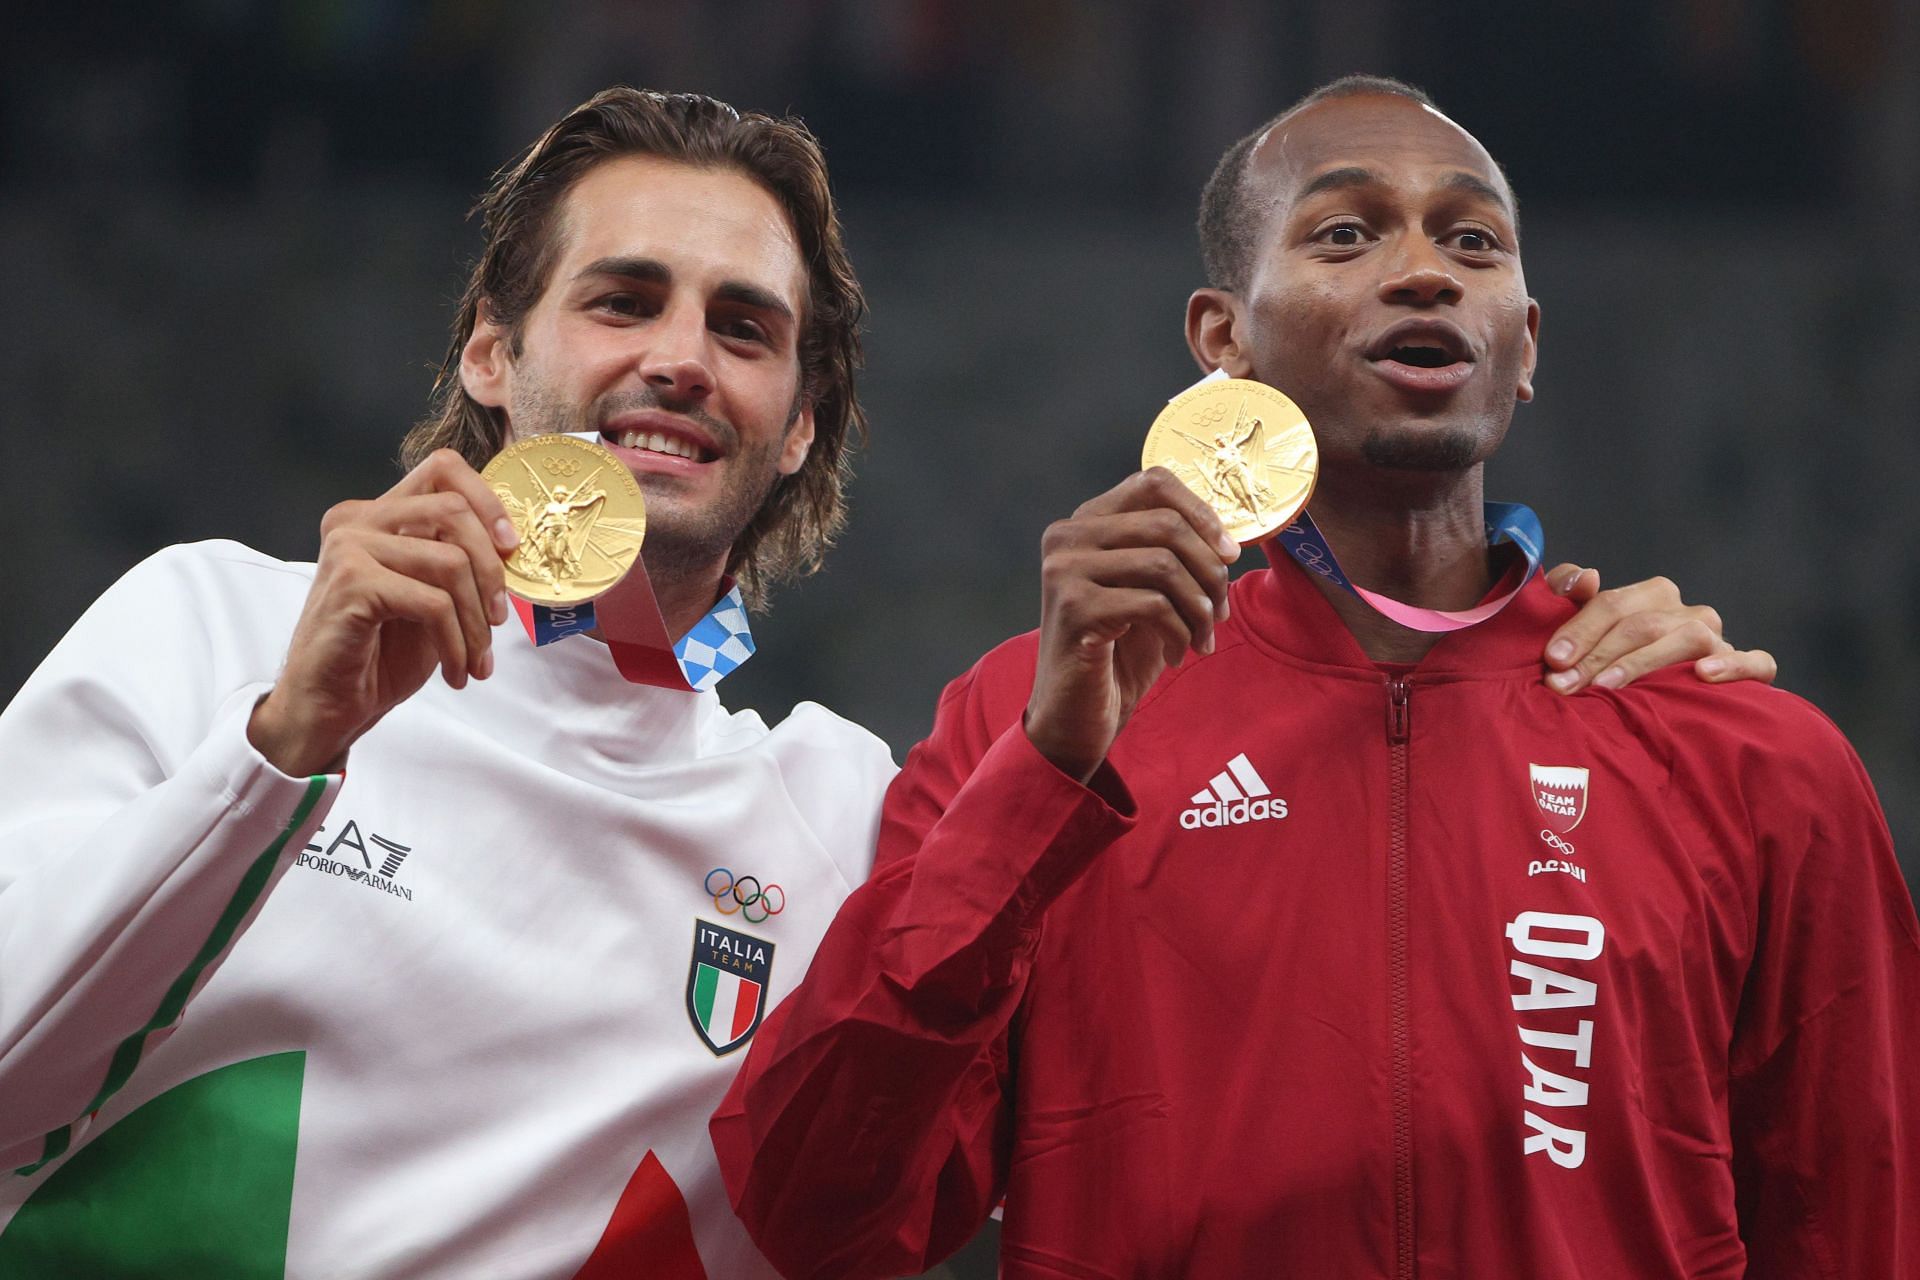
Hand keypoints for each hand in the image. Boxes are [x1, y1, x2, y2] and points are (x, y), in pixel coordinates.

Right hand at [248, 449, 519, 774]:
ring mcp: (349, 547)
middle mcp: (358, 519)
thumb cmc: (382, 654)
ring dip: (475, 621)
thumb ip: (460, 561)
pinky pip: (433, 603)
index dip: (489, 501)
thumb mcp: (432, 597)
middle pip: (453, 509)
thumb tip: (513, 545)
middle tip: (498, 620)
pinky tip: (455, 672)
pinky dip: (455, 643)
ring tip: (475, 660)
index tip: (512, 549)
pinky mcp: (351, 583)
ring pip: (450, 561)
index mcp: (379, 514)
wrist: (330, 706)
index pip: (443, 469)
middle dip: (491, 570)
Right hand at [1025, 469, 1238, 782]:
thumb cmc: (1120, 654)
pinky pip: (1153, 604)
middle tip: (1220, 613)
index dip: (1202, 512)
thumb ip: (1176, 555)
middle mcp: (1067, 537)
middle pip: (1166, 524)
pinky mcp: (1073, 608)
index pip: (1153, 482)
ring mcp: (1064, 571)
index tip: (1229, 555)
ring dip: (1199, 608)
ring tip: (1202, 639)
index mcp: (1085, 522)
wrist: (1076, 716)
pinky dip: (1179, 633)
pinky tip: (1175, 656)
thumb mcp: (1152, 593)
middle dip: (1209, 571)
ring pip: (1164, 564)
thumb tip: (1231, 540)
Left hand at [1541, 564, 1776, 694]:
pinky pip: (1756, 662)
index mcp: (1653, 596)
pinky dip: (1733, 666)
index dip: (1580, 630)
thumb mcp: (1583, 627)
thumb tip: (1585, 577)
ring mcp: (1720, 640)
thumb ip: (1568, 593)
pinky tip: (1703, 675)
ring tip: (1609, 687)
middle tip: (1565, 685)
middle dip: (1599, 655)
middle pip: (1643, 624)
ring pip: (1690, 638)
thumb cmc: (1611, 663)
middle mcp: (1688, 613)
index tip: (1553, 659)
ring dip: (1644, 663)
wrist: (1663, 705)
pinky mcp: (1752, 669)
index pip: (1613, 604)